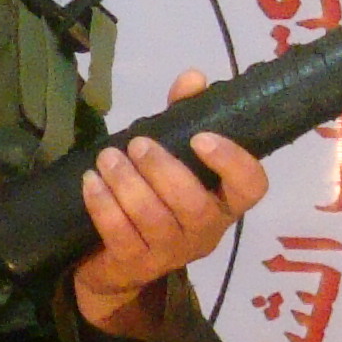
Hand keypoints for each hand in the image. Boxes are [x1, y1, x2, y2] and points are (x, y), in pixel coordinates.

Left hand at [71, 70, 269, 339]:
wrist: (118, 261)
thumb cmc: (154, 197)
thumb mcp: (171, 154)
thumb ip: (183, 116)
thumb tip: (193, 77)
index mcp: (224, 202)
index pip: (251, 187)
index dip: (233, 162)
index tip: (201, 137)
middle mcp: (205, 232)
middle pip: (194, 205)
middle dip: (163, 169)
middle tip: (137, 143)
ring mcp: (170, 253)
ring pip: (153, 219)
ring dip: (127, 183)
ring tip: (107, 157)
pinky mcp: (135, 264)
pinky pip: (119, 234)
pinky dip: (103, 205)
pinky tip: (90, 181)